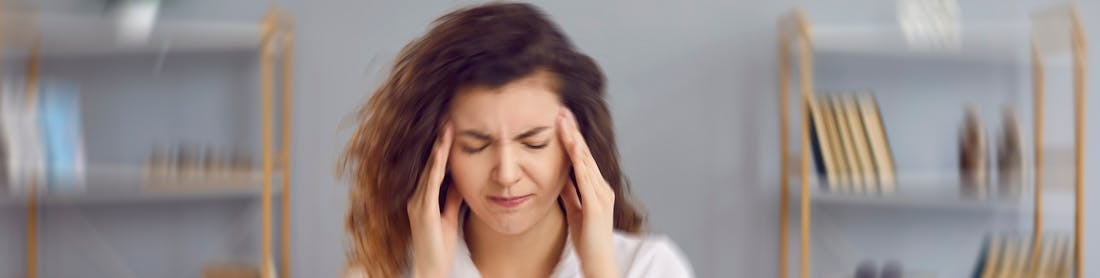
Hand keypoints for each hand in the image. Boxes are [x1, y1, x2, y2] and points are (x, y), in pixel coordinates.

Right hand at [408, 122, 462, 277]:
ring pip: (429, 170)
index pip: (433, 167)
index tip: (450, 128)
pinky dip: (436, 167)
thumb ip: (452, 197)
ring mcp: (417, 203)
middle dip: (439, 142)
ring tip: (446, 128)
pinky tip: (441, 153)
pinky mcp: (423, 211)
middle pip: (429, 164)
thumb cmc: (439, 246)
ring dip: (438, 149)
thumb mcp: (449, 215)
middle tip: (448, 119)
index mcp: (422, 198)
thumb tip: (459, 180)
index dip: (441, 148)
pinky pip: (430, 184)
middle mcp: (416, 197)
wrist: (431, 269)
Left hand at [557, 108, 618, 277]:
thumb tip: (561, 176)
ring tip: (564, 120)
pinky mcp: (596, 205)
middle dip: (573, 131)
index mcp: (596, 188)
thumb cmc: (588, 240)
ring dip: (574, 139)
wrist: (599, 261)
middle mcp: (601, 187)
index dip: (572, 138)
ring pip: (585, 161)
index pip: (583, 158)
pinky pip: (586, 178)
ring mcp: (601, 195)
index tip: (561, 120)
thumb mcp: (575, 209)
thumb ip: (571, 192)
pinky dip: (579, 160)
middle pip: (585, 153)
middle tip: (562, 110)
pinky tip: (572, 146)